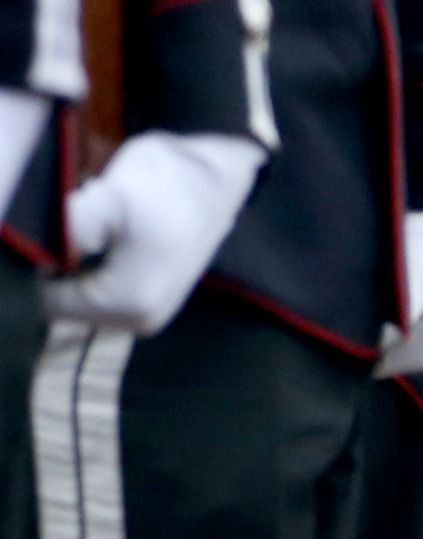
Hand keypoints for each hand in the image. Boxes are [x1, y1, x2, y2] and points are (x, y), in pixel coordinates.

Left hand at [48, 133, 269, 333]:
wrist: (216, 174)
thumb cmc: (166, 182)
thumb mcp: (109, 195)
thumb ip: (72, 226)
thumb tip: (48, 250)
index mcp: (130, 303)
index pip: (50, 299)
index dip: (47, 261)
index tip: (72, 227)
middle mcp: (141, 321)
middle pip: (68, 302)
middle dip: (66, 264)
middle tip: (93, 224)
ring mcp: (149, 315)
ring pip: (84, 296)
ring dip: (81, 263)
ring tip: (107, 229)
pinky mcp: (153, 303)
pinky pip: (104, 293)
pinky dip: (98, 267)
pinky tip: (117, 239)